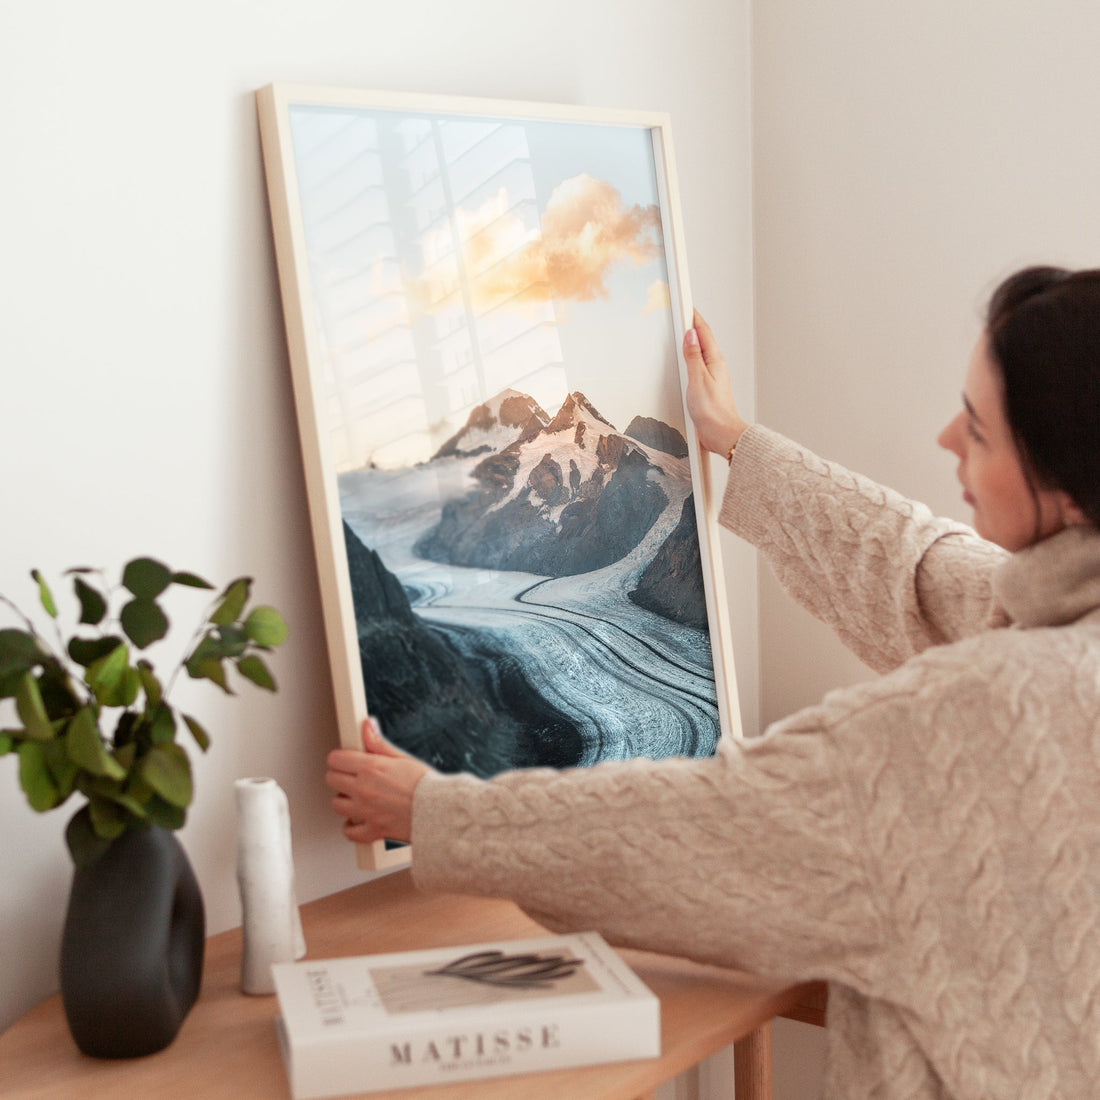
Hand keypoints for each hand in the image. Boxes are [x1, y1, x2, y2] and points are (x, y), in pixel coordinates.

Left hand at [325, 717, 429, 844]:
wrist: (440, 811)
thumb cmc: (426, 785)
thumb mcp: (402, 758)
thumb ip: (378, 743)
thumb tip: (367, 726)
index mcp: (371, 768)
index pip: (336, 759)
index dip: (340, 758)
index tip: (345, 760)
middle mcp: (364, 789)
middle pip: (331, 780)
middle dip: (339, 776)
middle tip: (351, 777)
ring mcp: (366, 811)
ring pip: (336, 805)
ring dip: (344, 800)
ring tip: (356, 797)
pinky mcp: (373, 829)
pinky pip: (350, 832)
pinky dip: (351, 827)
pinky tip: (357, 820)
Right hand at [683, 309, 748, 456]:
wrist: (722, 434)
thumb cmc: (712, 411)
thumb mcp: (698, 380)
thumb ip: (693, 357)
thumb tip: (690, 335)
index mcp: (715, 361)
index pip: (703, 332)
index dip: (694, 317)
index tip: (686, 304)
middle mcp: (715, 366)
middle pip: (703, 339)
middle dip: (693, 325)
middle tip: (683, 312)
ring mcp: (712, 376)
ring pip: (701, 352)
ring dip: (692, 340)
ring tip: (683, 330)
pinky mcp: (707, 387)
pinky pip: (698, 365)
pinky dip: (691, 356)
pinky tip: (686, 359)